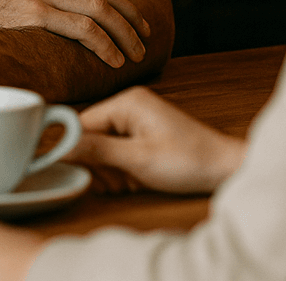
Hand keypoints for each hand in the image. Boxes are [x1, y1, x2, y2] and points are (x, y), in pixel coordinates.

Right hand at [0, 0, 151, 69]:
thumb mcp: (10, 24)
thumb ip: (38, 19)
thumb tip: (73, 29)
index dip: (123, 5)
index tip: (138, 26)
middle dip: (130, 17)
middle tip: (145, 41)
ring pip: (99, 8)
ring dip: (124, 32)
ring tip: (135, 55)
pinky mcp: (34, 12)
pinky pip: (83, 25)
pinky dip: (105, 42)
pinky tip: (114, 60)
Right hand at [71, 86, 245, 194]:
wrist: (225, 170)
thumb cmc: (188, 161)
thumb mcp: (138, 159)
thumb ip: (97, 151)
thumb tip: (60, 146)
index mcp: (126, 103)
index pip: (81, 123)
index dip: (76, 151)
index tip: (80, 174)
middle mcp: (128, 108)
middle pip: (90, 139)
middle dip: (100, 166)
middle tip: (121, 180)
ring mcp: (135, 123)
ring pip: (102, 152)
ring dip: (111, 173)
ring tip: (133, 181)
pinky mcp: (142, 139)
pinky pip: (117, 156)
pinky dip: (122, 173)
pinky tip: (136, 181)